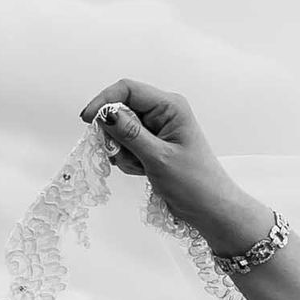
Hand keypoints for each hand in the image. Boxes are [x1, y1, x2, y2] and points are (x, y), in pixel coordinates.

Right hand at [77, 80, 268, 252]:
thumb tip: (105, 113)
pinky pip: (127, 146)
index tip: (88, 121)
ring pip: (120, 130)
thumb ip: (130, 134)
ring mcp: (158, 130)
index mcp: (171, 107)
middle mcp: (164, 113)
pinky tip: (143, 171)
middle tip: (124, 155)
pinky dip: (129, 159)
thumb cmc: (195, 184)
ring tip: (141, 167)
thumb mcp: (159, 158)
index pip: (127, 89)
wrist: (212, 210)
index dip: (104, 102)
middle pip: (121, 110)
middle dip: (116, 135)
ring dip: (123, 151)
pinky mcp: (153, 146)